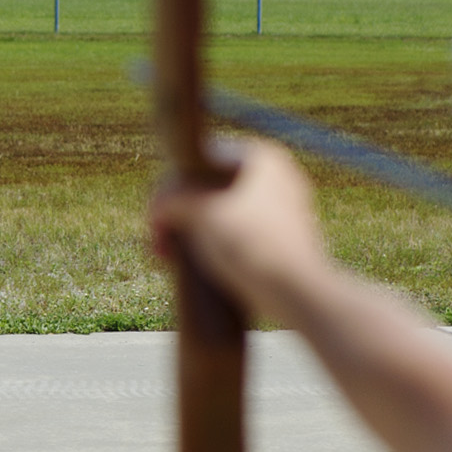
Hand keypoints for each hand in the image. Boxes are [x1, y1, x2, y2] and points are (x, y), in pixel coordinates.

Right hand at [150, 140, 332, 324]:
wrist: (296, 294)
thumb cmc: (253, 246)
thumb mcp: (202, 213)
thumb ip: (174, 198)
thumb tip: (160, 205)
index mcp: (261, 157)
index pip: (199, 161)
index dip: (170, 189)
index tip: (155, 218)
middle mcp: (274, 177)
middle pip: (209, 189)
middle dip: (177, 216)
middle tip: (158, 242)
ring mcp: (279, 209)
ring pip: (220, 215)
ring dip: (190, 234)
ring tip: (168, 258)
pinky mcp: (278, 241)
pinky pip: (235, 236)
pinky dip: (211, 246)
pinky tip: (191, 266)